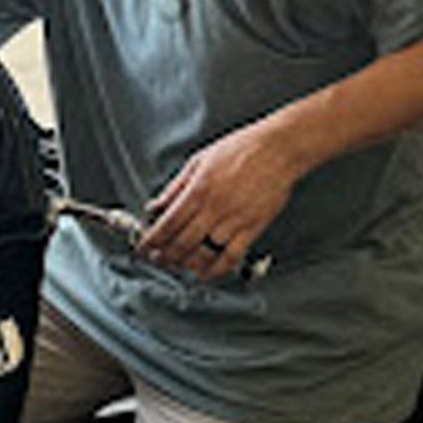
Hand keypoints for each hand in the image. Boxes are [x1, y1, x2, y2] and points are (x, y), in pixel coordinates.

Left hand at [137, 118, 303, 279]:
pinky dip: (216, 269)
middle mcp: (214, 208)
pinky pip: (231, 256)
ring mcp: (235, 220)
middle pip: (182, 242)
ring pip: (204, 253)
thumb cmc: (240, 149)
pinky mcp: (253, 228)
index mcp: (198, 190)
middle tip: (158, 260)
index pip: (168, 224)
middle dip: (165, 256)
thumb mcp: (199, 161)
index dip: (152, 240)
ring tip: (178, 265)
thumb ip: (175, 187)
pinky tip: (205, 273)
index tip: (144, 248)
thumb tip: (155, 206)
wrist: (278, 149)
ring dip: (187, 264)